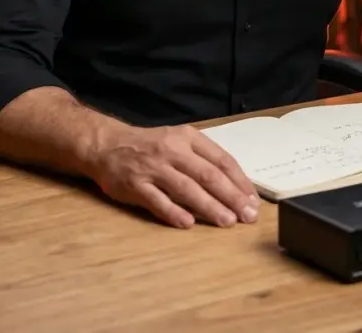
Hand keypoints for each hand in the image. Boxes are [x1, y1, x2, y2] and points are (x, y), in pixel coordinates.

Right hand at [89, 121, 260, 228]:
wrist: (108, 145)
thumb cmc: (150, 146)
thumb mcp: (178, 140)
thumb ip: (203, 159)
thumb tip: (236, 186)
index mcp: (186, 137)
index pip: (220, 159)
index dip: (239, 181)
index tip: (253, 200)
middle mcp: (172, 150)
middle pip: (207, 175)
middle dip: (231, 196)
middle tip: (247, 215)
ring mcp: (153, 168)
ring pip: (186, 188)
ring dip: (209, 206)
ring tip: (227, 221)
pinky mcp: (135, 185)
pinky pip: (157, 201)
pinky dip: (173, 212)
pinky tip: (188, 224)